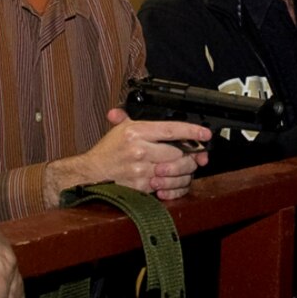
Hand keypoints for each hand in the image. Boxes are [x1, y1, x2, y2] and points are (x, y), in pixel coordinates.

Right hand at [50, 109, 208, 199]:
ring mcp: (141, 170)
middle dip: (190, 155)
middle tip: (196, 155)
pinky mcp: (141, 187)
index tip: (205, 133)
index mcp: (135, 132)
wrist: (91, 174)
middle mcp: (139, 150)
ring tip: (185, 168)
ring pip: (174, 171)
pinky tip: (173, 180)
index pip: (171, 130)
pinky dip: (173, 184)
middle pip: (177, 153)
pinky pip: (166, 186)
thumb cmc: (107, 151)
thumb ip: (136, 118)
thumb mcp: (120, 129)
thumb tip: (150, 110)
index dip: (192, 131)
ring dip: (184, 171)